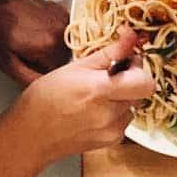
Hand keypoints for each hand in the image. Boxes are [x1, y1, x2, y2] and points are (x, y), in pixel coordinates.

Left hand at [0, 0, 70, 85]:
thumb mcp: (7, 64)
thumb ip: (30, 79)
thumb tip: (49, 89)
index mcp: (50, 47)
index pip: (61, 73)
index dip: (47, 73)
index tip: (34, 67)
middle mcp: (61, 32)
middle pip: (66, 60)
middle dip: (50, 61)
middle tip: (31, 54)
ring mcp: (64, 20)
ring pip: (68, 47)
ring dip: (54, 49)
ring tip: (35, 41)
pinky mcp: (64, 13)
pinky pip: (67, 34)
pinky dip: (57, 36)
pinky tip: (41, 32)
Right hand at [11, 27, 152, 161]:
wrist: (31, 136)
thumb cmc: (45, 98)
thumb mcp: (74, 68)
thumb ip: (109, 53)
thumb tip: (132, 35)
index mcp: (99, 91)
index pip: (145, 82)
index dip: (139, 70)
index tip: (126, 63)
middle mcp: (110, 113)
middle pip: (141, 93)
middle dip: (131, 81)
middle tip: (109, 76)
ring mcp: (113, 130)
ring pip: (134, 106)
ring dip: (123, 98)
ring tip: (97, 96)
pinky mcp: (113, 141)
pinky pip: (125, 120)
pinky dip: (116, 113)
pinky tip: (95, 111)